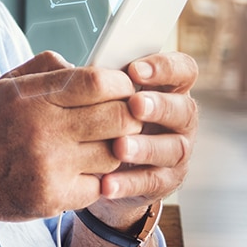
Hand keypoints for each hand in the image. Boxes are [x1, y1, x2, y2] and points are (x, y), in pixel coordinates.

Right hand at [0, 52, 143, 229]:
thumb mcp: (4, 86)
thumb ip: (46, 68)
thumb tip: (90, 65)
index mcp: (29, 98)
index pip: (97, 82)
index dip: (121, 83)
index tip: (122, 88)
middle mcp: (41, 131)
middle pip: (118, 117)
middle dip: (128, 115)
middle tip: (121, 117)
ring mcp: (49, 167)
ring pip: (114, 153)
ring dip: (114, 148)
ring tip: (97, 144)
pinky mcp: (53, 198)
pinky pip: (100, 184)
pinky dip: (96, 178)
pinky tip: (80, 170)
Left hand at [87, 52, 198, 227]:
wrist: (98, 166)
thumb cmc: (98, 116)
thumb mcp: (94, 95)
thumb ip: (86, 77)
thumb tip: (62, 64)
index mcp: (165, 88)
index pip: (182, 70)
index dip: (165, 67)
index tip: (135, 69)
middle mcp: (178, 118)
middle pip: (184, 109)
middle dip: (160, 106)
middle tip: (134, 105)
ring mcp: (175, 150)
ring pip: (173, 148)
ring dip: (146, 147)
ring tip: (119, 147)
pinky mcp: (165, 181)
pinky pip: (153, 182)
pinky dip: (130, 183)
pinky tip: (107, 183)